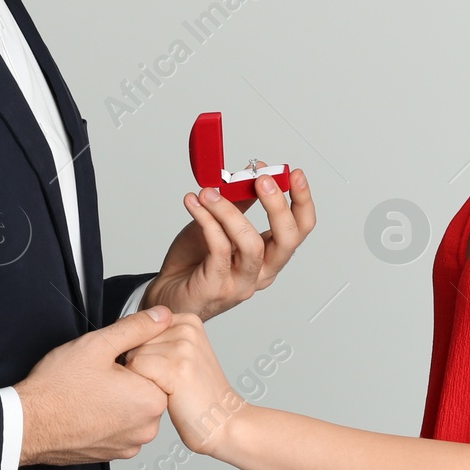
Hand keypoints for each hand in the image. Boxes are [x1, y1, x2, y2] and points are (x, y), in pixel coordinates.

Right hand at [13, 306, 173, 464]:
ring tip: (90, 391)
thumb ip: (137, 328)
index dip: (133, 356)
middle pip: (147, 389)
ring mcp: (129, 445)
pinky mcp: (113, 454)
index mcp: (151, 401)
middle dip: (128, 378)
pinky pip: (120, 428)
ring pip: (133, 409)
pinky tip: (87, 408)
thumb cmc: (57, 388)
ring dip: (118, 398)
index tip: (111, 359)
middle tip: (98, 373)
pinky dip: (108, 417)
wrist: (27, 424)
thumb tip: (162, 316)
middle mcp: (146, 429)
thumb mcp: (99, 344)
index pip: (158, 368)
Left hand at [123, 313, 250, 457]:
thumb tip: (122, 327)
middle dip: (140, 365)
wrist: (224, 422)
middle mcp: (187, 327)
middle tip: (167, 383)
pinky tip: (167, 395)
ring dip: (142, 378)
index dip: (140, 352)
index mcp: (188, 320)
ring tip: (169, 389)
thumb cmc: (197, 396)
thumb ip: (158, 338)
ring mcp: (184, 346)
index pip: (138, 326)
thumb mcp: (182, 356)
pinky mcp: (177, 366)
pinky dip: (142, 387)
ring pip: (133, 354)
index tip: (162, 370)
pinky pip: (136, 369)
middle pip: (134, 339)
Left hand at [143, 166, 314, 320]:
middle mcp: (261, 272)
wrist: (167, 294)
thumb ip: (238, 206)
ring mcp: (240, 283)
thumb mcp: (220, 227)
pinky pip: (218, 249)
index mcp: (268, 256)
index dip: (302, 201)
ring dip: (230, 211)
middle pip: (287, 240)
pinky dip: (207, 220)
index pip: (299, 230)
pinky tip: (195, 204)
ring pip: (251, 245)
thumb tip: (249, 176)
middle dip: (278, 206)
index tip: (294, 174)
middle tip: (262, 179)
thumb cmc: (194, 263)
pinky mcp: (216, 287)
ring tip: (209, 192)